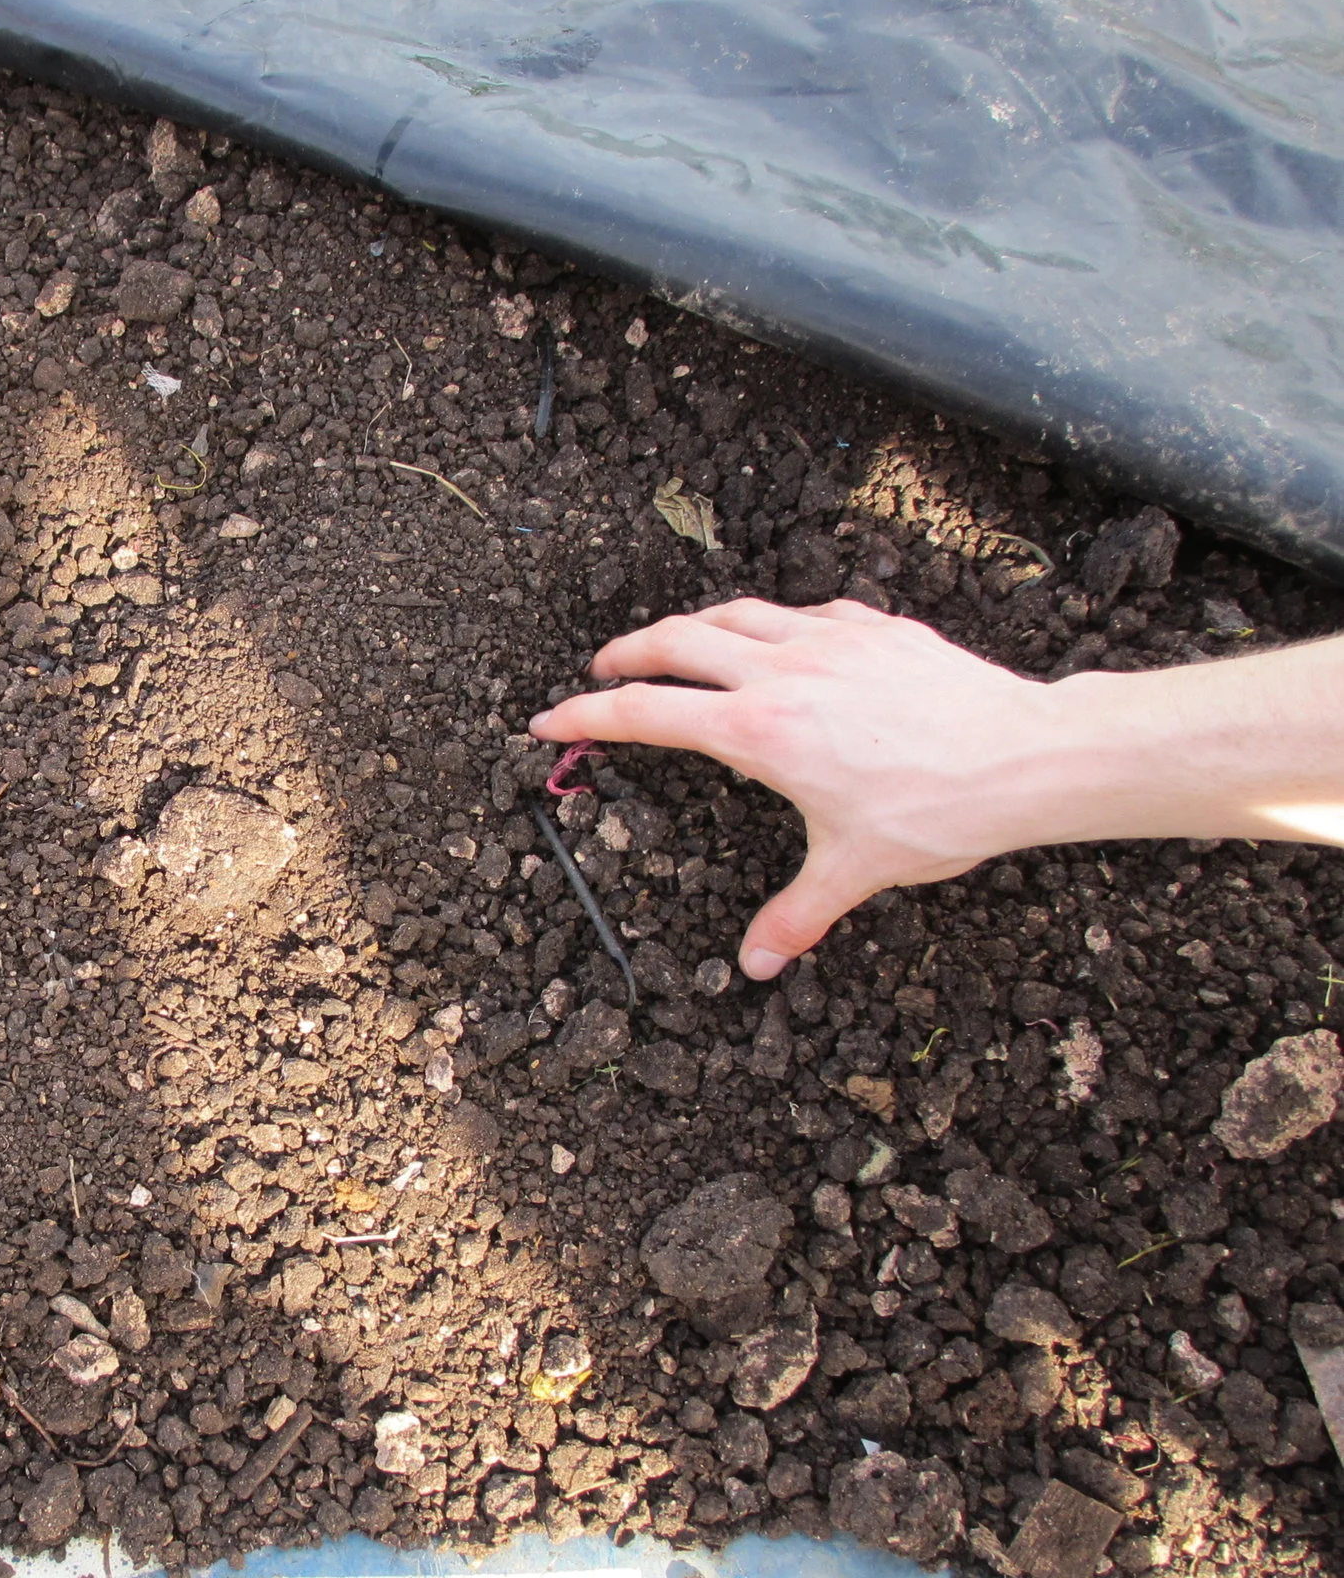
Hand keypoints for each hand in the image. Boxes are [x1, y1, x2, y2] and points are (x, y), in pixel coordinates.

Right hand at [529, 598, 1056, 978]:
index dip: (586, 716)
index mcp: (758, 730)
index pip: (646, 712)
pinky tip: (783, 642)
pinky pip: (806, 612)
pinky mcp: (876, 627)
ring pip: (736, 613)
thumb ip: (796, 916)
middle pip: (676, 640)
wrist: (1028, 754)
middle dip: (626, 653)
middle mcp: (783, 672)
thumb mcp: (854, 872)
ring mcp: (830, 640)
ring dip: (693, 626)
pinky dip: (775, 623)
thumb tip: (759, 964)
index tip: (550, 721)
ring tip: (676, 642)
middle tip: (602, 669)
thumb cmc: (940, 810)